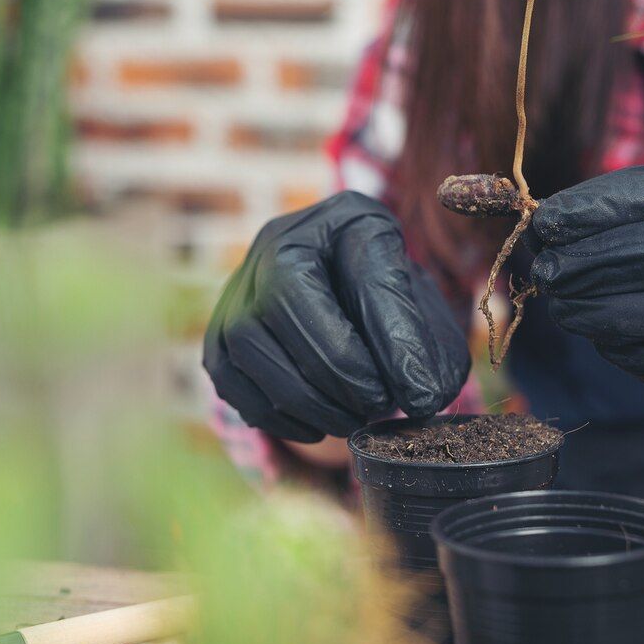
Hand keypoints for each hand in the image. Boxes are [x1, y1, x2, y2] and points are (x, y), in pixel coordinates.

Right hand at [203, 192, 469, 441]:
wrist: (346, 304)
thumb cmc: (390, 304)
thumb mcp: (424, 308)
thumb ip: (427, 341)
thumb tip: (423, 393)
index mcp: (343, 218)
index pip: (362, 271)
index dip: (392, 339)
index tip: (421, 393)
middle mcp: (278, 239)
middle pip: (284, 299)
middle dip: (337, 368)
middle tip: (380, 407)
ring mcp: (237, 285)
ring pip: (248, 342)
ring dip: (306, 398)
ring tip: (353, 419)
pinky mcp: (217, 332)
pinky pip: (228, 377)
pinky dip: (274, 414)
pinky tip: (317, 426)